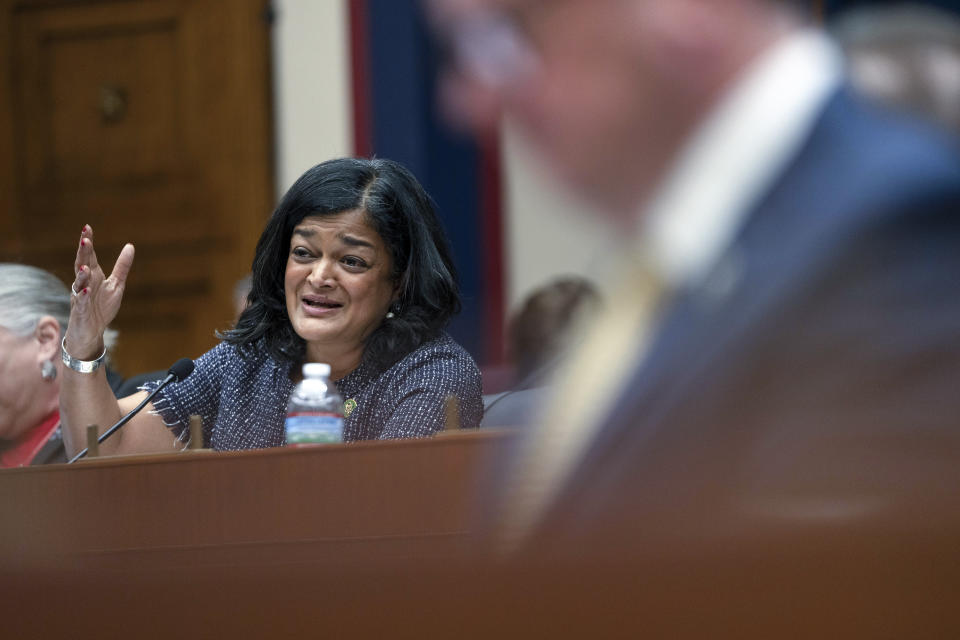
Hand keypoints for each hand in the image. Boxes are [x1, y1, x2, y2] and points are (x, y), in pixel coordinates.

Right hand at [66, 224, 134, 359]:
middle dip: (83, 253)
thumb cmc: (102, 306)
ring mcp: (81, 296)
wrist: (92, 331)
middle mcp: (84, 283)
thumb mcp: (116, 284)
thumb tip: (130, 246)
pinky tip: (87, 290)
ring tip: (86, 266)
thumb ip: (122, 267)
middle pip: (82, 265)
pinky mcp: (81, 311)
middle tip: (84, 240)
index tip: (87, 227)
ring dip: (82, 274)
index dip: (88, 242)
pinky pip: (82, 302)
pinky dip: (84, 296)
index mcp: (93, 275)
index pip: (89, 256)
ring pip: (79, 283)